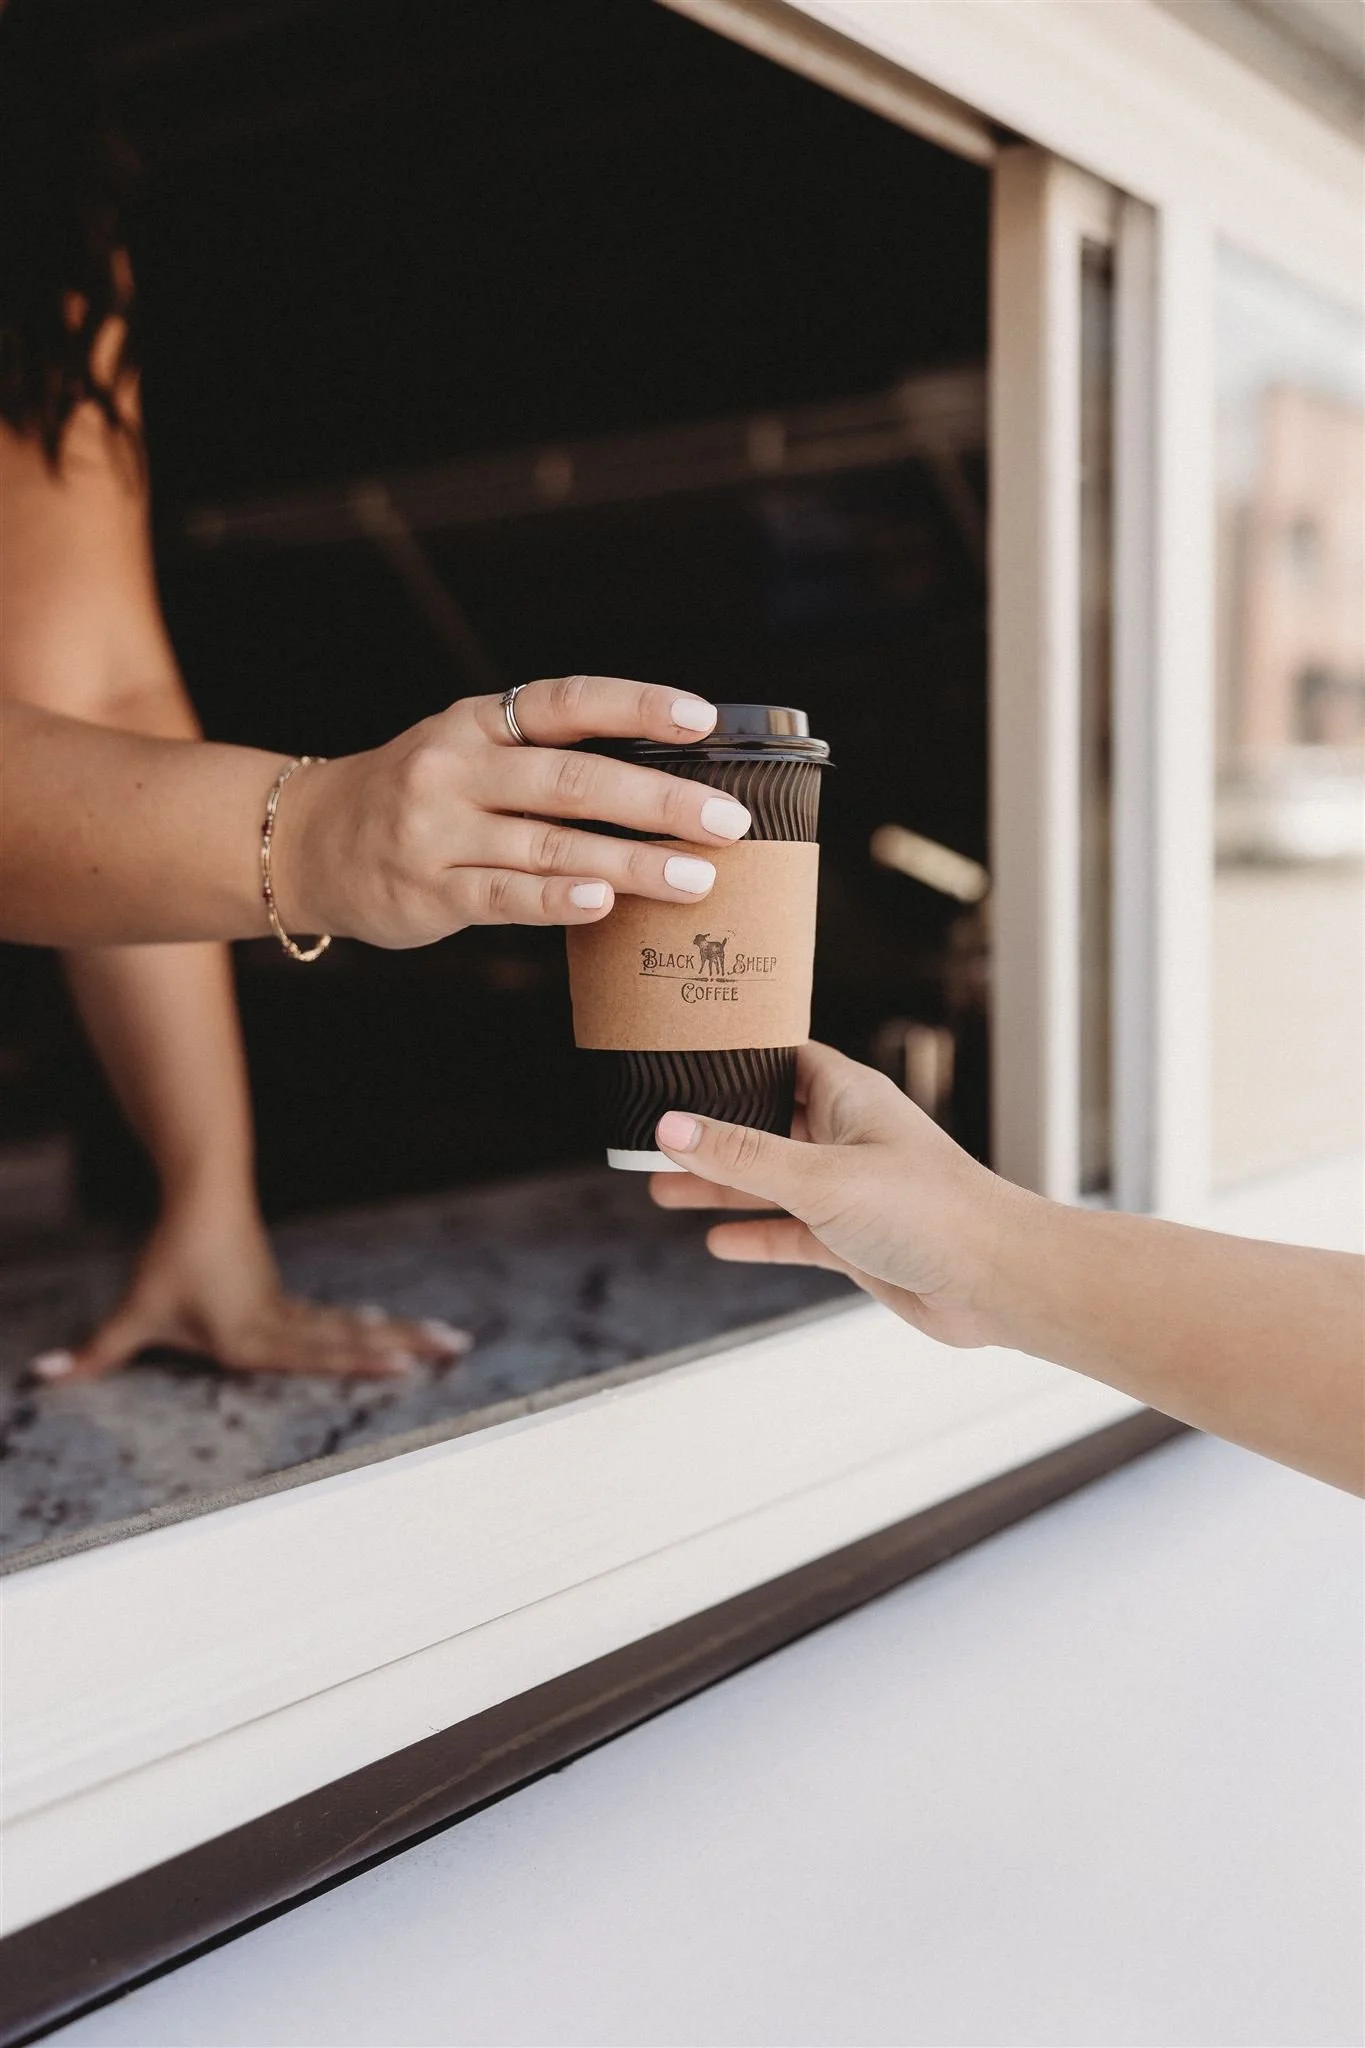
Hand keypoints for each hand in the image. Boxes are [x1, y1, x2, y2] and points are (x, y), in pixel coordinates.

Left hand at [29, 1193, 469, 1380]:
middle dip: (406, 1345)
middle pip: (353, 1337)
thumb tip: (44, 1376)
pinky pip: (335, 1320)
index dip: (364, 1360)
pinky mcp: (283, 1300)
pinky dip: (367, 1328)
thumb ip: (97, 1352)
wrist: (202, 1195)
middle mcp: (281, 1326)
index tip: (406, 1366)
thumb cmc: (171, 1258)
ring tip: (448, 1341)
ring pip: (353, 1326)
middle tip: (457, 1347)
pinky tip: (388, 1329)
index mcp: (253, 1337)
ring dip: (399, 1334)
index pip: (316, 1354)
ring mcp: (288, 1310)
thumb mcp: (135, 1311)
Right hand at [275, 676, 751, 948]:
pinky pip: (504, 896)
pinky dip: (558, 900)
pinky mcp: (429, 889)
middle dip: (660, 800)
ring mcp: (439, 830)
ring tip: (696, 878)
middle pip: (574, 778)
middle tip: (726, 822)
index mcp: (480, 722)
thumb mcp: (471, 754)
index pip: (569, 701)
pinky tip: (604, 904)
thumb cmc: (418, 797)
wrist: (308, 841)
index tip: (702, 719)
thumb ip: (546, 762)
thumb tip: (664, 786)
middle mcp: (458, 767)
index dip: (638, 705)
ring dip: (632, 863)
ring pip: (551, 845)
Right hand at [649, 1041, 1028, 1347]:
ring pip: (773, 1182)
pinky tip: (719, 1241)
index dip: (730, 1058)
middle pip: (766, 1124)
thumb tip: (671, 1128)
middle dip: (712, 1133)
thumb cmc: (930, 1211)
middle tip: (649, 1138)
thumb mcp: (820, 1177)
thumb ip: (743, 1155)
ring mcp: (852, 1190)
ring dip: (723, 1186)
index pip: (779, 1058)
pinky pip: (794, 1232)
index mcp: (849, 1096)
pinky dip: (758, 1235)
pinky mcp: (857, 1239)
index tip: (676, 1058)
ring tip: (662, 1190)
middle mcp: (849, 1136)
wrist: (997, 1282)